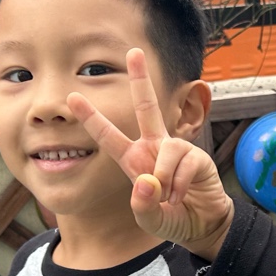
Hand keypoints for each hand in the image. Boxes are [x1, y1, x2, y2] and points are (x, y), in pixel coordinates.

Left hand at [68, 48, 232, 260]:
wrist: (202, 224)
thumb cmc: (171, 218)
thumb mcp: (150, 219)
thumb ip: (143, 206)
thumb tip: (149, 181)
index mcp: (134, 159)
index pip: (109, 136)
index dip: (91, 117)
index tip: (72, 96)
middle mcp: (154, 147)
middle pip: (147, 106)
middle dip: (141, 79)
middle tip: (134, 51)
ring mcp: (177, 150)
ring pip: (166, 151)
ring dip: (165, 180)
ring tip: (169, 198)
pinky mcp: (197, 157)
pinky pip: (184, 165)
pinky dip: (179, 186)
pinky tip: (182, 196)